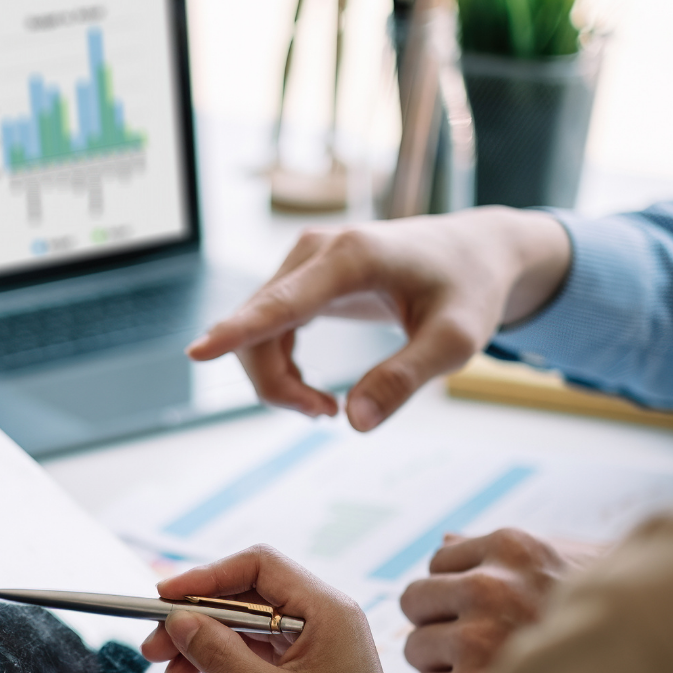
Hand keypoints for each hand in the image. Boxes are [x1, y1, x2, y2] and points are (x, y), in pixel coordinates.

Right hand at [141, 546, 461, 672]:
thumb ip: (222, 656)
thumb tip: (180, 622)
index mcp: (326, 611)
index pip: (257, 567)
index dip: (205, 577)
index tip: (165, 597)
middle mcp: (321, 618)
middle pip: (244, 594)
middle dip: (196, 614)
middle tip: (155, 643)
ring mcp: (312, 644)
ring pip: (243, 624)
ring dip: (203, 640)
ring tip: (167, 669)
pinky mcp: (303, 670)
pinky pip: (253, 649)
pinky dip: (220, 659)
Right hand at [190, 207, 570, 429]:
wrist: (475, 253)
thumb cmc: (469, 292)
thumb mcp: (456, 341)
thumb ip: (406, 379)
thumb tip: (355, 421)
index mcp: (353, 257)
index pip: (283, 303)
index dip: (238, 332)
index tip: (197, 353)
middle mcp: (316, 250)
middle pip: (258, 329)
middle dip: (277, 386)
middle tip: (326, 416)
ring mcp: (303, 260)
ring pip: (255, 332)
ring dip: (277, 381)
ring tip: (328, 409)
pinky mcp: (300, 276)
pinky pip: (265, 329)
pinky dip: (280, 368)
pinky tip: (314, 391)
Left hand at [400, 529, 607, 672]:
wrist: (657, 668)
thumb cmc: (613, 617)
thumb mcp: (565, 562)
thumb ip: (504, 553)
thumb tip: (446, 539)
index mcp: (513, 548)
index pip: (440, 562)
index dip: (456, 591)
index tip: (481, 612)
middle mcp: (491, 585)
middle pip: (415, 601)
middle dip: (438, 624)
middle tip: (475, 645)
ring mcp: (480, 636)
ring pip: (416, 649)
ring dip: (441, 665)